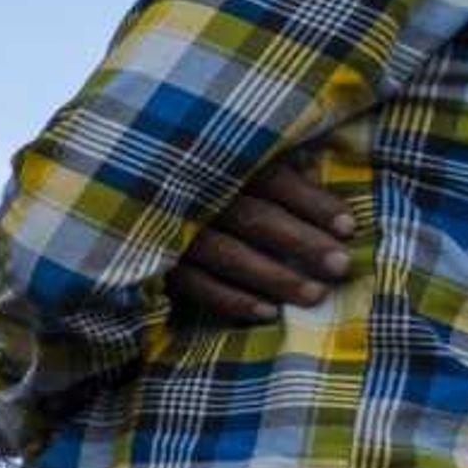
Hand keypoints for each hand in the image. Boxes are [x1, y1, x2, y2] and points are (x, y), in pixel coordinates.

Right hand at [167, 162, 355, 322]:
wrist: (118, 183)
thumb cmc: (194, 172)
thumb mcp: (230, 154)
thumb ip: (272, 160)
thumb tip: (315, 167)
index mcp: (219, 160)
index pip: (275, 180)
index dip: (314, 203)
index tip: (349, 228)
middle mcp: (197, 195)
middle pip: (257, 219)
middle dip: (302, 243)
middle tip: (340, 265)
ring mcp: (174, 231)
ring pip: (230, 256)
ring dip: (275, 277)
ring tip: (316, 295)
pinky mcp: (157, 262)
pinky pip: (197, 286)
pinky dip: (232, 299)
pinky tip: (267, 312)